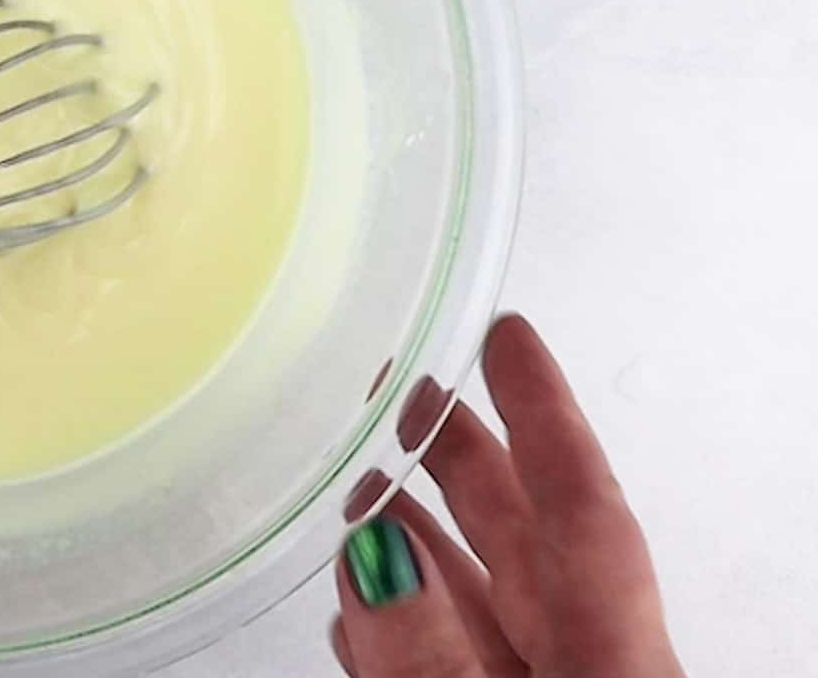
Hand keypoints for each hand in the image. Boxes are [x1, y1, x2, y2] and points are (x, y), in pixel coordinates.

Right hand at [332, 314, 683, 676]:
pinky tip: (365, 597)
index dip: (544, 414)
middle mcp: (588, 670)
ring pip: (484, 598)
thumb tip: (381, 555)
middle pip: (530, 539)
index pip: (584, 512)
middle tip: (412, 384)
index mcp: (617, 665)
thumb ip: (433, 656)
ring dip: (417, 534)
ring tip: (362, 478)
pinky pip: (455, 655)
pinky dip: (407, 616)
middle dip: (464, 453)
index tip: (509, 335)